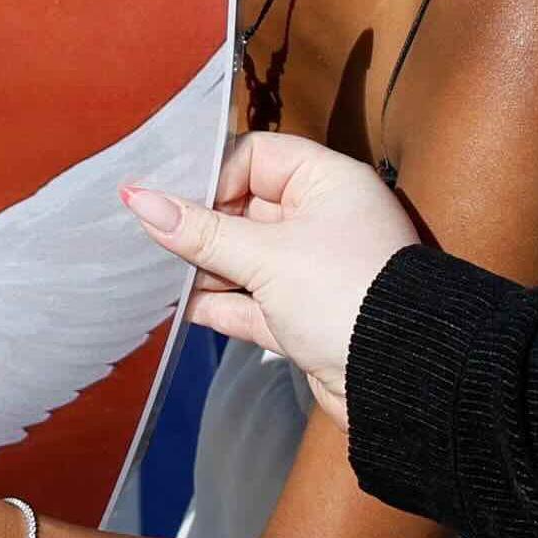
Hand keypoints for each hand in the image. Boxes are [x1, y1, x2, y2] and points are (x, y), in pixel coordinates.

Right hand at [121, 132, 425, 431]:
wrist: (400, 381)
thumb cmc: (347, 295)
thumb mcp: (266, 255)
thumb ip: (200, 231)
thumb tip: (138, 198)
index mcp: (327, 184)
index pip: (256, 157)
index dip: (214, 176)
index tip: (173, 201)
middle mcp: (321, 221)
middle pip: (244, 208)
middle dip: (200, 225)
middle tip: (150, 235)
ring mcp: (311, 271)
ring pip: (243, 258)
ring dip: (203, 267)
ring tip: (154, 271)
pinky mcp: (301, 317)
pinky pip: (249, 302)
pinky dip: (218, 303)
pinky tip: (178, 306)